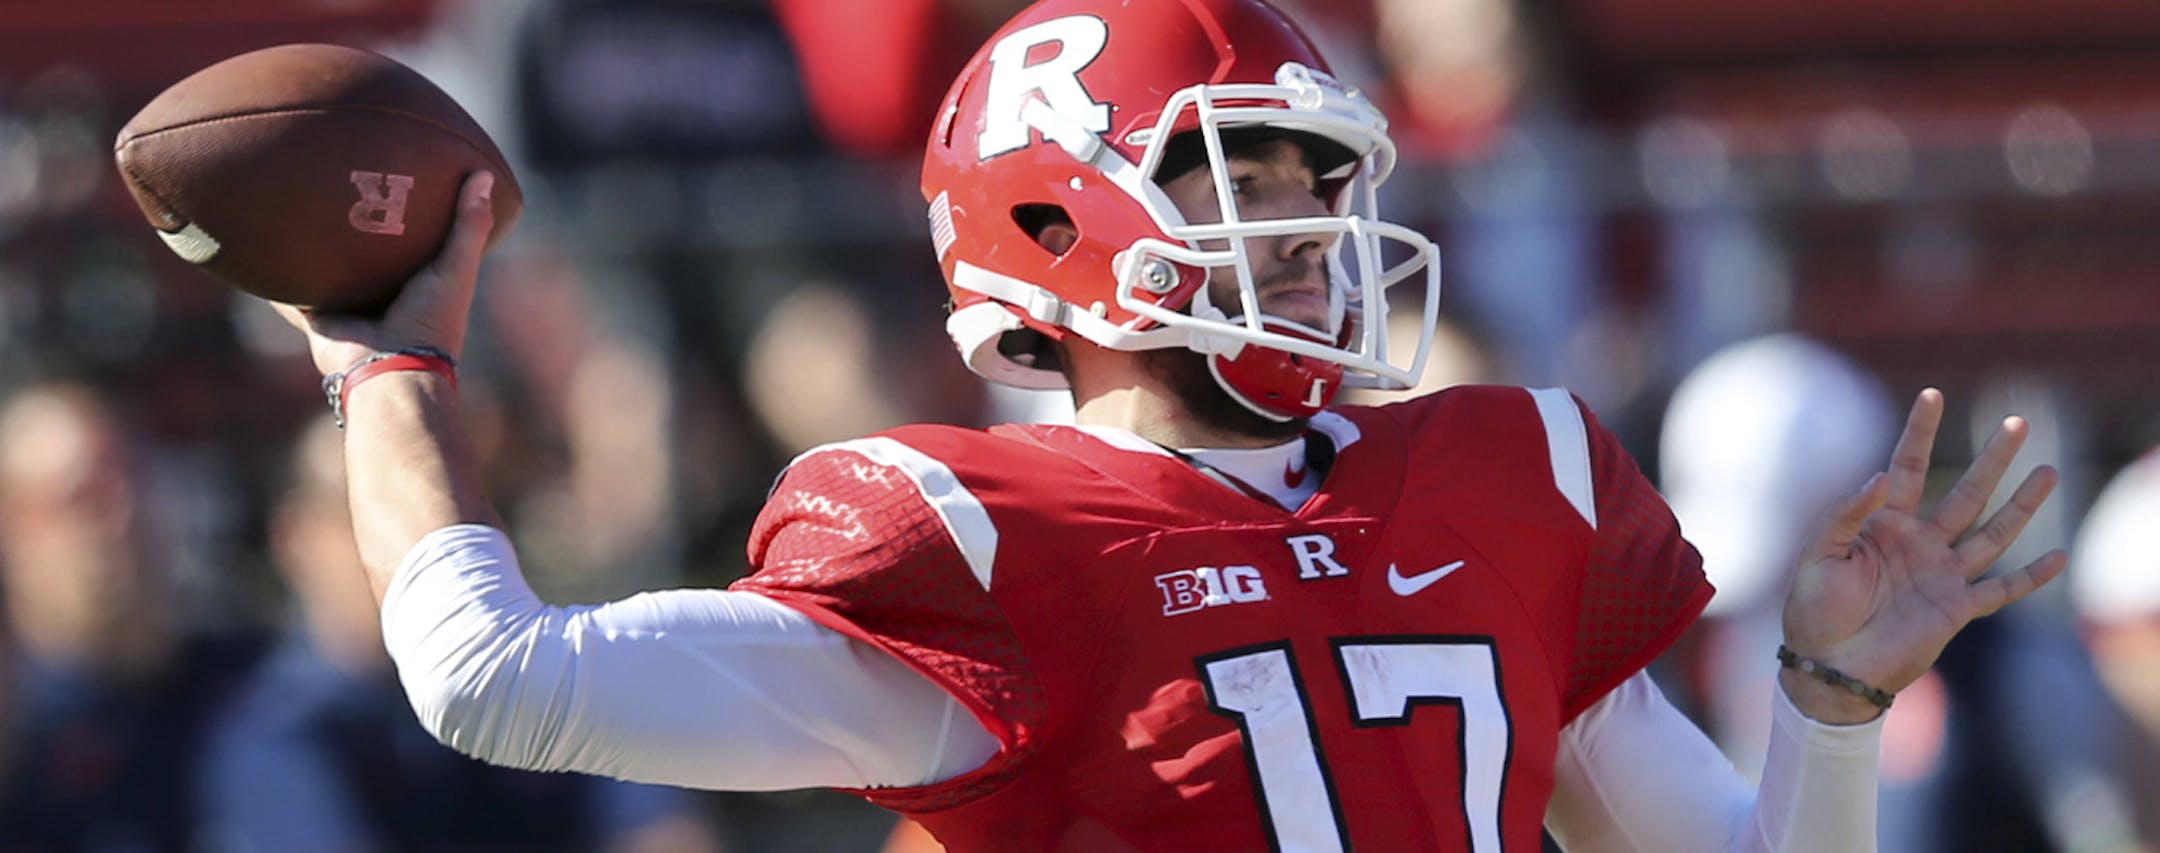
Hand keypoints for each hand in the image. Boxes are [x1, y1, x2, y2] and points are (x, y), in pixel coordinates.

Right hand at [273, 171, 497, 375]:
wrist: (389, 368)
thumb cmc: (431, 320)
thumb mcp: (457, 267)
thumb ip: (470, 224)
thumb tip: (483, 173)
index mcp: (417, 284)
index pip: (411, 243)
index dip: (405, 215)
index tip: (396, 179)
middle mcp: (381, 295)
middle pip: (364, 255)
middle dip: (353, 229)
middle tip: (339, 185)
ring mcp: (348, 307)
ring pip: (326, 272)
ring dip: (314, 251)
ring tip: (297, 209)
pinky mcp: (316, 316)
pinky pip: (290, 294)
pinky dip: (278, 279)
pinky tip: (262, 250)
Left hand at [1780, 388, 2066, 722]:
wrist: (1829, 666)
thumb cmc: (1813, 610)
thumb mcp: (1819, 554)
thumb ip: (1848, 514)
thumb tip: (1882, 476)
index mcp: (1883, 525)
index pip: (1908, 467)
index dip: (1919, 431)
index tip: (1931, 394)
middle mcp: (1920, 543)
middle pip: (1966, 492)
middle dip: (1992, 458)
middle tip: (2018, 422)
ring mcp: (1942, 574)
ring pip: (1993, 532)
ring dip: (2022, 504)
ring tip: (2048, 472)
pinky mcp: (1957, 609)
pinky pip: (2001, 589)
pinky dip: (2031, 576)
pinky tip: (2058, 557)